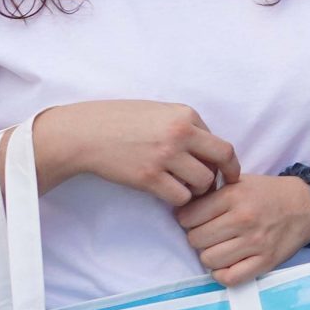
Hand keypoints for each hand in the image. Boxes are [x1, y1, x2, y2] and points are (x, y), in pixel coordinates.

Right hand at [34, 101, 239, 206]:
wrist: (85, 132)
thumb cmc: (121, 120)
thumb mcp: (159, 111)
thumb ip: (186, 125)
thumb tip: (209, 150)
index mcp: (185, 114)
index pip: (220, 142)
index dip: (224, 161)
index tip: (224, 172)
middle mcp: (180, 133)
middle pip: (222, 159)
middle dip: (224, 176)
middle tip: (217, 187)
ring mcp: (165, 156)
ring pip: (203, 181)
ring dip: (198, 189)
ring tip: (185, 188)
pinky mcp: (149, 177)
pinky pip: (180, 196)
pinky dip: (179, 199)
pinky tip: (169, 194)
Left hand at [177, 173, 309, 285]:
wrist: (307, 206)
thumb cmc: (268, 193)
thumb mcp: (240, 181)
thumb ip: (213, 192)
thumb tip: (181, 208)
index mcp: (234, 196)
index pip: (188, 216)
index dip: (187, 218)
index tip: (197, 219)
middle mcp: (244, 219)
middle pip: (195, 239)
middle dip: (198, 237)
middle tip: (209, 233)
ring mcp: (256, 242)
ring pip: (209, 260)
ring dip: (209, 256)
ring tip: (219, 247)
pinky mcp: (266, 261)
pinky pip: (230, 278)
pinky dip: (222, 274)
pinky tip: (226, 264)